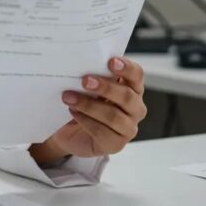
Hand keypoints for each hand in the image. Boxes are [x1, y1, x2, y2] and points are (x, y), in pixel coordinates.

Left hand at [29, 57, 146, 164]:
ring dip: (89, 105)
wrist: (68, 130)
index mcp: (131, 88)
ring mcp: (128, 128)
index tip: (110, 61)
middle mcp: (135, 108)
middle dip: (106, 87)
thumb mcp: (86, 86)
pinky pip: (103, 132)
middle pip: (127, 96)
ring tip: (69, 97)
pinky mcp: (116, 144)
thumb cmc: (82, 102)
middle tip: (84, 81)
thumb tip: (82, 63)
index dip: (126, 68)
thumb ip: (92, 76)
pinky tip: (73, 112)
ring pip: (114, 116)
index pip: (136, 75)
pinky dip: (86, 121)